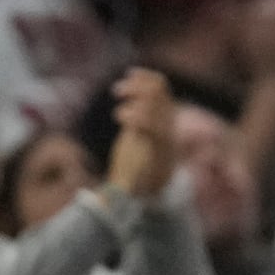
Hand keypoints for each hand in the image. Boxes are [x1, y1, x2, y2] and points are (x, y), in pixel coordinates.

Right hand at [104, 68, 176, 198]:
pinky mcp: (161, 108)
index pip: (154, 126)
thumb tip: (107, 200)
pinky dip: (145, 77)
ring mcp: (167, 117)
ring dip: (139, 85)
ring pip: (159, 91)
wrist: (158, 175)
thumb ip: (122, 190)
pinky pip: (159, 85)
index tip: (118, 116)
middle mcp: (167, 130)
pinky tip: (130, 74)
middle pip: (158, 104)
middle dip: (137, 97)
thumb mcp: (131, 187)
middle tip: (116, 97)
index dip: (137, 117)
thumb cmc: (139, 182)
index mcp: (160, 148)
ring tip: (118, 90)